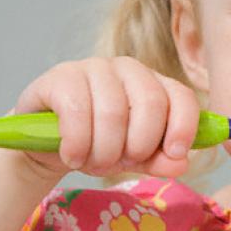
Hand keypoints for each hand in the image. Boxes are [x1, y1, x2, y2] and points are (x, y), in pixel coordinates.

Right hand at [10, 57, 200, 180]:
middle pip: (150, 104)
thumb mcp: (134, 158)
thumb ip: (159, 160)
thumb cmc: (99, 144)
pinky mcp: (62, 76)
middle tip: (121, 163)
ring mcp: (95, 68)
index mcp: (155, 84)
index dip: (183, 127)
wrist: (47, 143)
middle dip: (138, 145)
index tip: (174, 154)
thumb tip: (180, 163)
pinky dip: (77, 144)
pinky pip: (77, 111)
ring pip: (113, 112)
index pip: (182, 97)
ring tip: (93, 163)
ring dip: (104, 151)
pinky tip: (72, 156)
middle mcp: (129, 69)